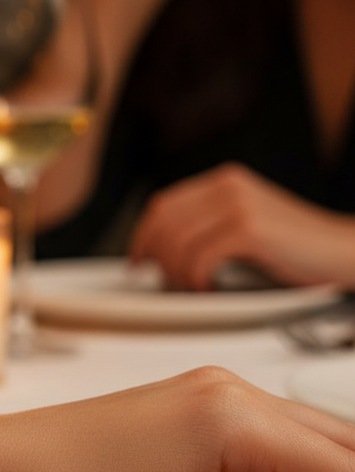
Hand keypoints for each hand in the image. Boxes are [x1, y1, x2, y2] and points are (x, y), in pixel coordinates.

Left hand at [127, 164, 354, 289]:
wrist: (345, 253)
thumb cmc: (295, 249)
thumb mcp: (245, 226)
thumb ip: (209, 228)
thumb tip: (162, 251)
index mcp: (223, 182)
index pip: (163, 206)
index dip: (143, 236)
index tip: (137, 262)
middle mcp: (226, 186)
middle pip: (163, 224)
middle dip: (158, 260)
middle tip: (170, 285)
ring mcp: (237, 205)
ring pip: (176, 243)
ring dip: (177, 274)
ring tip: (195, 289)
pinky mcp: (248, 229)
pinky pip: (198, 257)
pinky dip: (196, 279)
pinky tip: (210, 288)